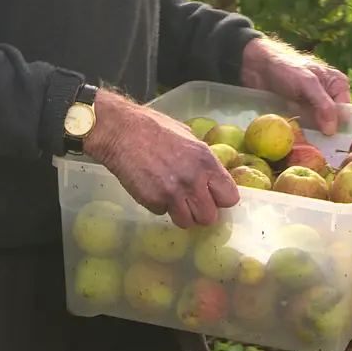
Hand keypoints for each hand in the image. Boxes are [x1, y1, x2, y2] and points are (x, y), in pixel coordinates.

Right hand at [82, 90, 240, 228]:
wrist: (122, 131)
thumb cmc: (155, 128)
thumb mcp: (189, 136)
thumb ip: (203, 160)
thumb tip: (213, 175)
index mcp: (207, 162)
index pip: (230, 197)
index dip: (221, 199)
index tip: (213, 196)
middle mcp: (193, 181)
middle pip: (209, 217)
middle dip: (201, 211)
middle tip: (192, 201)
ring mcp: (173, 194)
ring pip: (188, 222)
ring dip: (182, 213)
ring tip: (173, 198)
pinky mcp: (153, 201)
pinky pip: (163, 213)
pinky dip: (160, 206)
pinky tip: (153, 188)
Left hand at [239, 37, 351, 135]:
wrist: (257, 66)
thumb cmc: (285, 68)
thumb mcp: (307, 83)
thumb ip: (323, 104)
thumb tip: (332, 130)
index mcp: (338, 84)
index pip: (345, 112)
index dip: (337, 125)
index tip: (327, 138)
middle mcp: (329, 95)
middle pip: (334, 121)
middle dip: (325, 131)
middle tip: (315, 141)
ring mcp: (314, 105)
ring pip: (320, 126)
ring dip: (312, 133)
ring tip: (303, 139)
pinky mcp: (301, 112)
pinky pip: (307, 126)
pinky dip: (302, 131)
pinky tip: (296, 135)